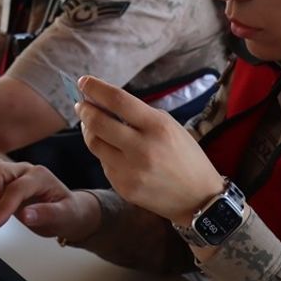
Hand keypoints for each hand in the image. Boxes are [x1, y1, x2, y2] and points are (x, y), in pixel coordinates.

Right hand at [0, 155, 100, 239]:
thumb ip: (46, 214)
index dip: (3, 206)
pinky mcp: (1, 178)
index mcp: (40, 176)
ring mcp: (11, 172)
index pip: (16, 188)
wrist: (67, 211)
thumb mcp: (64, 217)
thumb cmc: (67, 212)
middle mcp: (24, 170)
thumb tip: (26, 215)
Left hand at [75, 76, 221, 225]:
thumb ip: (139, 115)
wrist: (199, 198)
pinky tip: (111, 150)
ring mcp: (130, 171)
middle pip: (98, 122)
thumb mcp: (169, 126)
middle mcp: (142, 149)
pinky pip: (104, 164)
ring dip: (88, 130)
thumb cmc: (186, 156)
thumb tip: (104, 103)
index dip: (96, 88)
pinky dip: (104, 153)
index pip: (118, 100)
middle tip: (81, 104)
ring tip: (90, 124)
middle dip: (84, 109)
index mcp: (157, 127)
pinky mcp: (123, 188)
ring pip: (94, 144)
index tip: (84, 82)